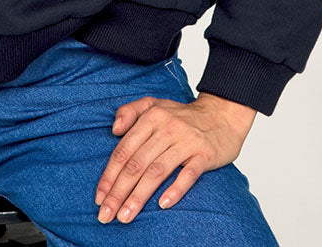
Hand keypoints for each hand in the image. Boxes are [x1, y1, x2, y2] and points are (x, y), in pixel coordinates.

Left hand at [94, 91, 256, 220]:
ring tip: (126, 215)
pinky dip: (175, 189)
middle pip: (137, 164)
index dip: (109, 175)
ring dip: (139, 196)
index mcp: (151, 117)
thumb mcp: (154, 104)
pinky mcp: (204, 154)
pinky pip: (188, 174)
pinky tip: (163, 204)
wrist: (222, 114)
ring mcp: (186, 141)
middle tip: (107, 215)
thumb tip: (114, 130)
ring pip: (157, 171)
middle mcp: (166, 128)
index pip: (124, 150)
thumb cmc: (182, 116)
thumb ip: (130, 111)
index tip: (99, 198)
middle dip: (118, 192)